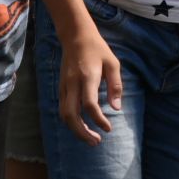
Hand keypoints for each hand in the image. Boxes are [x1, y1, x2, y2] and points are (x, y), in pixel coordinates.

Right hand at [57, 26, 124, 145]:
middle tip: (96, 142)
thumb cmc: (98, 50)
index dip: (98, 120)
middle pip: (71, 115)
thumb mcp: (113, 63)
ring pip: (64, 115)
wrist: (75, 36)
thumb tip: (116, 108)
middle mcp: (72, 84)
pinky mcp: (61, 88)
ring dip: (75, 130)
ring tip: (90, 138)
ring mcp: (64, 86)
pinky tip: (82, 126)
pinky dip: (71, 121)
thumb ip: (115, 85)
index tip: (108, 128)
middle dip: (82, 132)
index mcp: (87, 77)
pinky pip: (63, 109)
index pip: (89, 104)